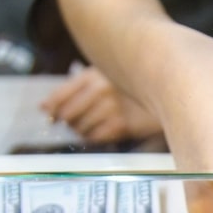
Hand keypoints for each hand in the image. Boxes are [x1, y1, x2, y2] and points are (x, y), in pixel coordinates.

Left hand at [41, 65, 161, 143]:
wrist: (167, 91)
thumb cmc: (133, 83)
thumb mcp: (105, 74)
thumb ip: (76, 87)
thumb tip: (45, 107)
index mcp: (92, 74)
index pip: (59, 96)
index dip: (50, 109)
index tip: (49, 115)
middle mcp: (99, 90)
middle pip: (67, 115)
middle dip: (67, 122)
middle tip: (73, 122)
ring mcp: (111, 108)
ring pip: (81, 129)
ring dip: (82, 131)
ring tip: (93, 125)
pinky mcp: (121, 125)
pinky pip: (96, 138)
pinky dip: (95, 138)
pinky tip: (101, 132)